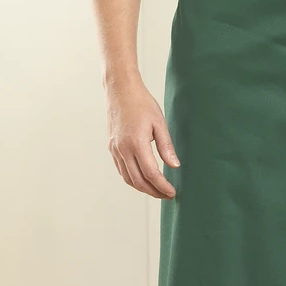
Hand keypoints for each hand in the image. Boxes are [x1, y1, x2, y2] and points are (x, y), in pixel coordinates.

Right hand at [106, 79, 179, 198]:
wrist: (120, 90)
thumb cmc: (142, 103)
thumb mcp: (159, 123)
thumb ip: (166, 147)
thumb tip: (174, 166)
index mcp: (136, 144)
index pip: (151, 174)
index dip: (162, 186)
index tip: (172, 192)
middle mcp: (123, 149)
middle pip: (138, 181)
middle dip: (153, 192)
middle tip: (166, 195)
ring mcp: (115, 149)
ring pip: (128, 178)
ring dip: (142, 188)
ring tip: (156, 190)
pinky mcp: (111, 147)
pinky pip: (121, 170)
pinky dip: (132, 179)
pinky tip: (142, 179)